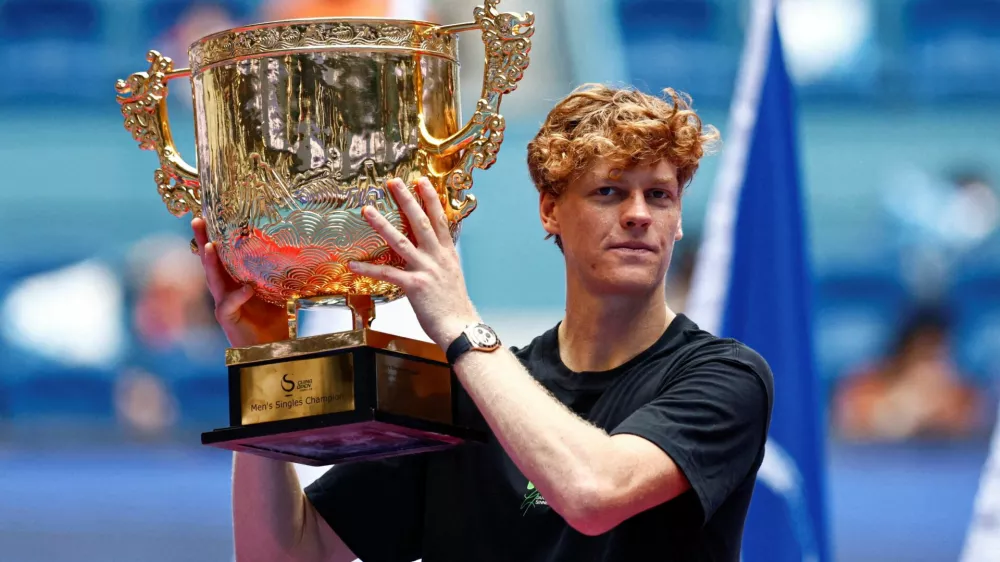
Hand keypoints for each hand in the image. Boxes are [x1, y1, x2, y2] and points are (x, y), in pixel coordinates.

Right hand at [192, 217, 288, 347]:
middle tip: (197, 221)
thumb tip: (292, 247)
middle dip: (203, 240)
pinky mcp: (227, 319)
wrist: (272, 346)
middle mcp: (226, 288)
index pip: (223, 254)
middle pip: (210, 261)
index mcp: (235, 278)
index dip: (215, 235)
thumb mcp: (278, 288)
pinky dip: (237, 295)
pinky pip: (227, 305)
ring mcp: (224, 303)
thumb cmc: (273, 318)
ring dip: (210, 263)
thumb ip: (277, 270)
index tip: (210, 214)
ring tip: (209, 246)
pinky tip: (246, 288)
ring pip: (213, 279)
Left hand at [348, 177, 479, 348]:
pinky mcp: (414, 286)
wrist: (460, 327)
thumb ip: (442, 261)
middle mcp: (437, 257)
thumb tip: (434, 252)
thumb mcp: (452, 276)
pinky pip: (388, 273)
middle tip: (394, 182)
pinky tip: (354, 263)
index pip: (440, 219)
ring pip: (401, 241)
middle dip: (407, 200)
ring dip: (382, 224)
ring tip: (368, 210)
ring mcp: (426, 270)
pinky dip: (369, 268)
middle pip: (420, 222)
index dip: (431, 199)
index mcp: (447, 254)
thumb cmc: (455, 306)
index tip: (422, 181)